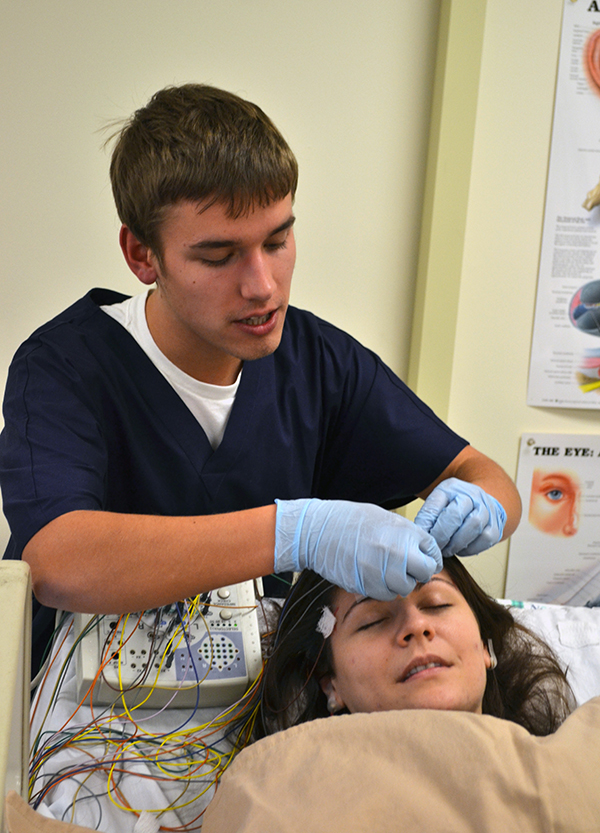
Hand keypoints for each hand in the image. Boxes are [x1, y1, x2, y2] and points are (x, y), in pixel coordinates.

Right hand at [274, 498, 442, 599]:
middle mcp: (398, 552)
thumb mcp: (384, 518)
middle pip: (424, 572)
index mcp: (404, 532)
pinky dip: (383, 588)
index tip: (422, 559)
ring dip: (400, 582)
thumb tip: (420, 550)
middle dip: (418, 572)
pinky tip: (373, 576)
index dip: (428, 557)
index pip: (432, 552)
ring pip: (406, 587)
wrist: (318, 531)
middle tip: (406, 569)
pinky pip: (386, 594)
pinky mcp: (368, 585)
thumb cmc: (349, 520)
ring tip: (386, 571)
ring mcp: (383, 570)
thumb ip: (405, 535)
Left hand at [413, 478, 506, 556]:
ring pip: (473, 526)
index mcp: (451, 487)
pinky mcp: (496, 525)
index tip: (422, 538)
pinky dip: (470, 548)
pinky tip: (461, 549)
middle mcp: (472, 495)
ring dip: (456, 543)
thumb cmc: (454, 505)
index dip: (427, 525)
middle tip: (435, 547)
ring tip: (446, 550)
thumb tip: (419, 535)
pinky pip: (485, 539)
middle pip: (455, 515)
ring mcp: (487, 509)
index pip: (436, 505)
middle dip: (442, 535)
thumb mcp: (438, 503)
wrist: (480, 502)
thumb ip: (427, 517)